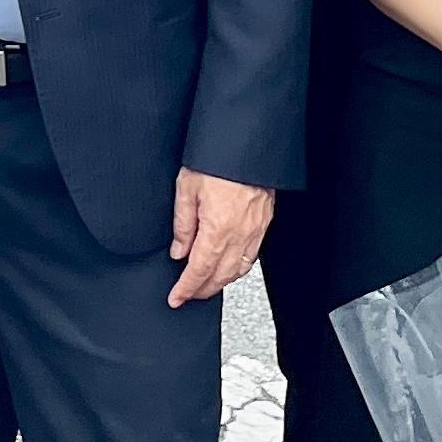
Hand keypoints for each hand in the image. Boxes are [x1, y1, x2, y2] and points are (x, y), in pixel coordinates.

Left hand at [167, 170, 275, 306]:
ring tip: (205, 284)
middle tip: (187, 294)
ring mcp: (255, 230)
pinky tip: (228, 266)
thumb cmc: (217, 158)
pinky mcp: (264, 223)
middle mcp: (239, 235)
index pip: (198, 271)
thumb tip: (178, 251)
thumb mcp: (187, 187)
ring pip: (237, 271)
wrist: (247, 143)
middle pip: (219, 277)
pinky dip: (237, 268)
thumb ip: (182, 224)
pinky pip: (251, 257)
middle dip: (201, 290)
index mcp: (217, 229)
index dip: (186, 289)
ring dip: (220, 282)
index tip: (176, 298)